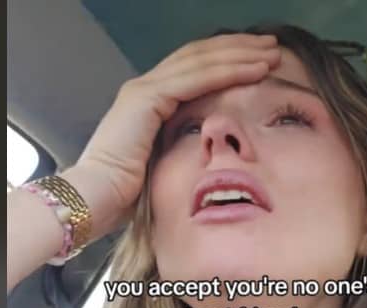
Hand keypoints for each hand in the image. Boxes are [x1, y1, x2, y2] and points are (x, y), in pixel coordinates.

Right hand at [65, 33, 280, 235]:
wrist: (94, 201)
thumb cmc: (127, 197)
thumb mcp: (166, 165)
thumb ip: (186, 150)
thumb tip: (216, 156)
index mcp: (150, 101)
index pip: (195, 69)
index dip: (228, 61)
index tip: (261, 62)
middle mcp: (145, 87)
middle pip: (200, 56)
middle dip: (238, 49)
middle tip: (272, 47)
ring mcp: (144, 89)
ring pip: (201, 61)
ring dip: (240, 55)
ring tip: (271, 54)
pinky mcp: (146, 98)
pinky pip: (196, 78)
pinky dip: (228, 71)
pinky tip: (255, 69)